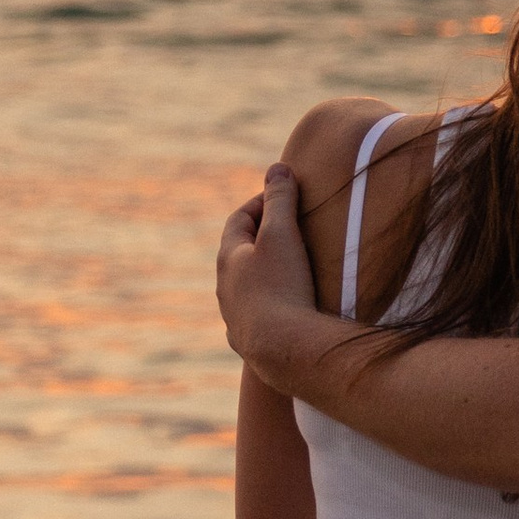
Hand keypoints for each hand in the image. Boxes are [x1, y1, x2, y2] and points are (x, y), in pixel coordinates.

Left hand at [216, 164, 322, 378]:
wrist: (282, 350)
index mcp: (229, 258)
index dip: (261, 203)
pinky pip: (257, 316)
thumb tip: (277, 168)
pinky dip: (270, 305)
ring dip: (265, 274)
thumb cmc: (282, 287)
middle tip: (290, 229)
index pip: (239, 219)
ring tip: (292, 271)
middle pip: (240, 254)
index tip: (284, 196)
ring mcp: (236, 316)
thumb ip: (280, 200)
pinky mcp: (249, 341)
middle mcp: (226, 287)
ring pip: (247, 287)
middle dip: (263, 238)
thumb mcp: (282, 234)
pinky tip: (285, 311)